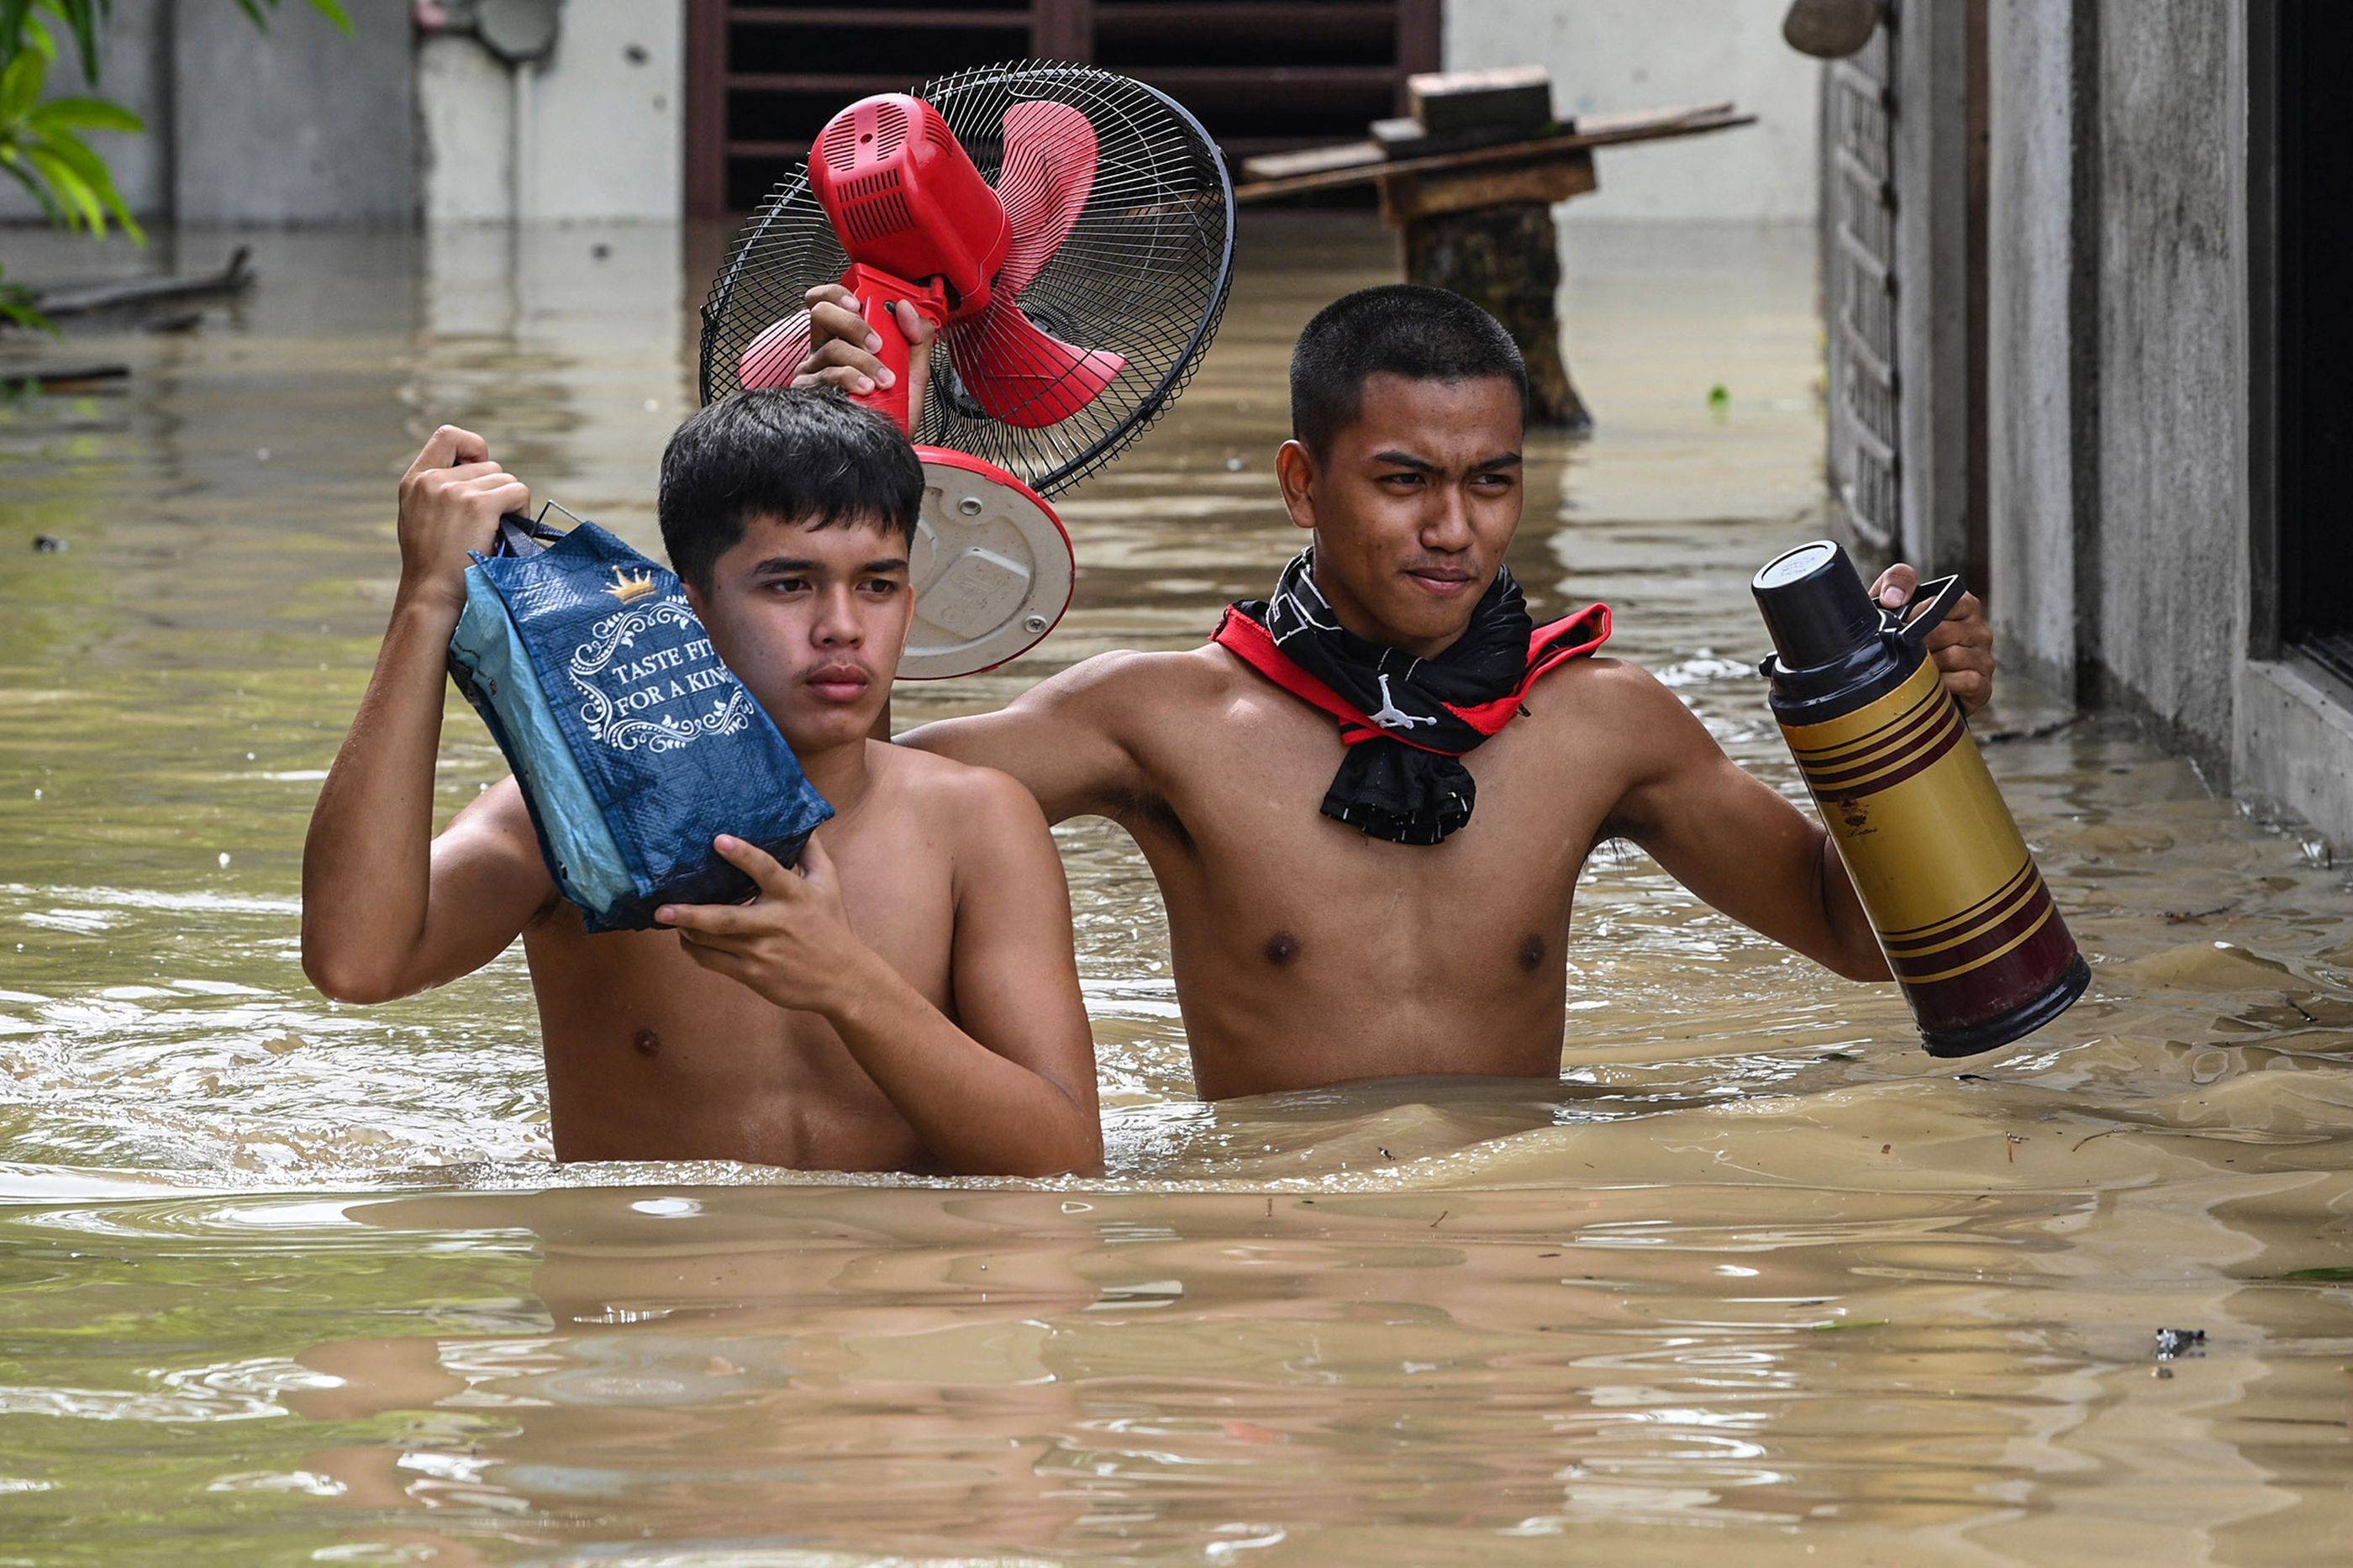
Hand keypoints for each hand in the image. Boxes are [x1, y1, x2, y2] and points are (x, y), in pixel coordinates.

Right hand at [394, 425, 529, 616]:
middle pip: (489, 465)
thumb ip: (439, 492)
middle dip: (497, 490)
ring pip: (506, 479)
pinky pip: (517, 492)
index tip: (481, 468)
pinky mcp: (479, 505)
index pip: (448, 436)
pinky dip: (521, 510)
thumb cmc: (433, 566)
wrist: (433, 595)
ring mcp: (455, 491)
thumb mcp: (421, 518)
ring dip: (510, 503)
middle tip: (492, 522)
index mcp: (415, 480)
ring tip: (496, 532)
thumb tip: (477, 472)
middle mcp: (432, 480)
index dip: (473, 447)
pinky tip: (509, 532)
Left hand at [658, 833, 873, 1016]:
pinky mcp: (752, 974)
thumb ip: (811, 852)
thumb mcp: (829, 884)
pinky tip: (686, 938)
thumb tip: (801, 822)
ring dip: (686, 928)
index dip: (742, 855)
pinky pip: (713, 962)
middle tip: (661, 908)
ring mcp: (761, 952)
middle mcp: (774, 923)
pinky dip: (694, 950)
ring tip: (667, 916)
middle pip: (725, 918)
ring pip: (711, 941)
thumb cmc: (832, 926)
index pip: (766, 870)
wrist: (844, 979)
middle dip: (690, 913)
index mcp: (793, 896)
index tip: (718, 840)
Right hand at [792, 282, 935, 429]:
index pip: (827, 302)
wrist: (887, 446)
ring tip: (884, 381)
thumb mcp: (914, 372)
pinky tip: (866, 390)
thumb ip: (917, 338)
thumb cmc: (894, 413)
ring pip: (832, 347)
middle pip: (822, 314)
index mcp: (844, 339)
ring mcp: (814, 372)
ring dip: (864, 361)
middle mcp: (824, 351)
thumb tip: (905, 308)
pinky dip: (851, 378)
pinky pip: (827, 376)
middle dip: (854, 324)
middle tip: (878, 345)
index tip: (859, 303)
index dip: (837, 294)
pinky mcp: (809, 394)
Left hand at [1871, 562, 1994, 714]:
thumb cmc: (1900, 637)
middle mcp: (1980, 630)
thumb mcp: (1892, 601)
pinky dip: (1946, 685)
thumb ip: (1897, 580)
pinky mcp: (1983, 687)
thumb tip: (1895, 598)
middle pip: (1944, 632)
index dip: (1916, 615)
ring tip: (1915, 670)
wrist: (1900, 683)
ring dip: (1927, 665)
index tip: (1901, 625)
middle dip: (1917, 643)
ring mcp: (1984, 659)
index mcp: (1964, 605)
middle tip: (1902, 651)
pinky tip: (1932, 687)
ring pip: (1953, 657)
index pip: (1944, 603)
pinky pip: (1968, 681)